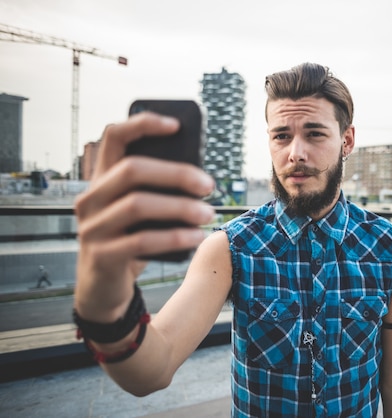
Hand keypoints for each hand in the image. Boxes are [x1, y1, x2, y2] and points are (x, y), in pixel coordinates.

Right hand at [73, 112, 214, 321]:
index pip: (113, 137)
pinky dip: (175, 237)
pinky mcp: (101, 255)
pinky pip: (142, 240)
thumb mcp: (140, 213)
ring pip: (137, 204)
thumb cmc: (130, 241)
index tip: (176, 125)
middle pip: (131, 170)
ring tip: (208, 214)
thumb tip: (200, 179)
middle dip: (176, 173)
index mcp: (101, 181)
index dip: (143, 124)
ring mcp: (92, 227)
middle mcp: (91, 199)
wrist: (103, 288)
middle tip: (209, 186)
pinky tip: (196, 236)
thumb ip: (156, 192)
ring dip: (180, 207)